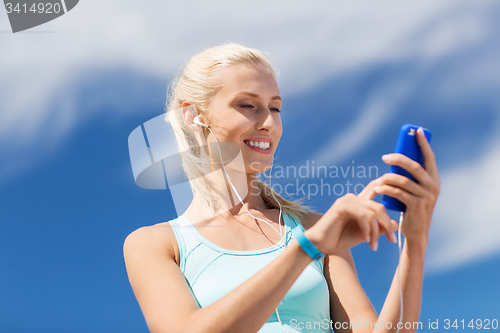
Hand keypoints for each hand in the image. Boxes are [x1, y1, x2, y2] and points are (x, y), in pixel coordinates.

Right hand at [305, 193, 398, 254]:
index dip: (389, 189)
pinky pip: (363, 216)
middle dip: (387, 224)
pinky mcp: (342, 207)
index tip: (404, 198)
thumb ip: (378, 228)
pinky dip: (367, 230)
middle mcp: (353, 198)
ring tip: (373, 246)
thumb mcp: (365, 234)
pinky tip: (366, 240)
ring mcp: (347, 201)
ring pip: (373, 212)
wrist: (320, 245)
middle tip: (392, 240)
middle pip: (379, 206)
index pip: (376, 190)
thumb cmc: (340, 239)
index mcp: (358, 202)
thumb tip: (396, 224)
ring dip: (376, 232)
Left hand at [369, 127, 439, 244]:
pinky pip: (399, 193)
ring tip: (379, 178)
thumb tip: (395, 159)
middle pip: (415, 167)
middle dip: (399, 159)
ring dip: (389, 178)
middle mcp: (433, 186)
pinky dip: (387, 189)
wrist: (416, 233)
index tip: (416, 130)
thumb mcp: (413, 191)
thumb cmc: (411, 208)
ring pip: (404, 181)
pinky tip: (378, 188)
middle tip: (385, 156)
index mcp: (434, 180)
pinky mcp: (417, 206)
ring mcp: (426, 197)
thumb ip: (410, 177)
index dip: (423, 143)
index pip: (429, 158)